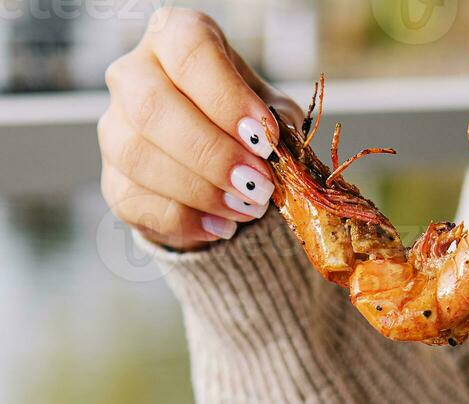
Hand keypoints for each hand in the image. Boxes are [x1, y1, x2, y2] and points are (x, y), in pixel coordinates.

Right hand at [99, 7, 302, 249]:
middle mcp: (133, 75)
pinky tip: (223, 226)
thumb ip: (278, 124)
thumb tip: (280, 149)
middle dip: (213, 154)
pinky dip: (188, 221)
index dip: (228, 99)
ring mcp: (115, 130)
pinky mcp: (113, 182)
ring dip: (202, 191)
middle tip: (259, 185)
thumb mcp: (270, 113)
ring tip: (248, 208)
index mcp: (174, 39)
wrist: (216, 169)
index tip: (264, 138)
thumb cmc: (243, 125)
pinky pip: (140, 203)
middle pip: (153, 107)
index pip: (189, 53)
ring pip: (140, 158)